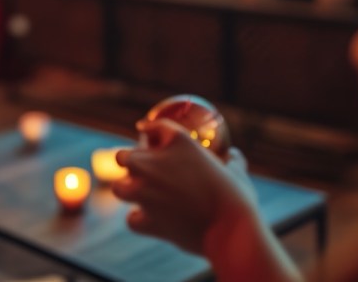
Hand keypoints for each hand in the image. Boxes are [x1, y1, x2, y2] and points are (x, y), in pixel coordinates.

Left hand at [112, 119, 259, 257]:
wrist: (231, 230)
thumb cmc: (237, 198)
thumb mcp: (237, 171)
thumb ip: (232, 160)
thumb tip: (233, 154)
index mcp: (177, 142)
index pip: (154, 127)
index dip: (150, 131)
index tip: (147, 133)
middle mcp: (154, 164)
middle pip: (124, 156)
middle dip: (129, 162)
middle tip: (141, 169)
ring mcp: (146, 193)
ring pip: (119, 188)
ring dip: (128, 190)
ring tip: (139, 194)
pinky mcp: (147, 220)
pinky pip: (132, 219)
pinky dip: (139, 220)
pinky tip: (149, 220)